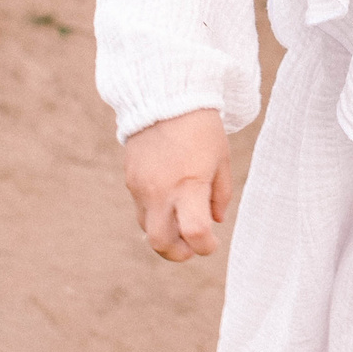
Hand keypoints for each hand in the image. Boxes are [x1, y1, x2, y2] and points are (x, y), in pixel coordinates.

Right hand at [123, 110, 231, 260]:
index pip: (194, 232)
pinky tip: (169, 199)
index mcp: (189, 185)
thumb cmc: (201, 128)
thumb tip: (214, 221)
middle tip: (191, 247)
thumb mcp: (221, 160)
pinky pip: (141, 209)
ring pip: (147, 228)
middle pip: (160, 243)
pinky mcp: (130, 180)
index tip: (212, 242)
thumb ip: (219, 195)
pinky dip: (155, 214)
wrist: (165, 97)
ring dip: (165, 233)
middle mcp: (161, 191)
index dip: (205, 246)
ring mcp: (141, 188)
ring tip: (182, 221)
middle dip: (177, 253)